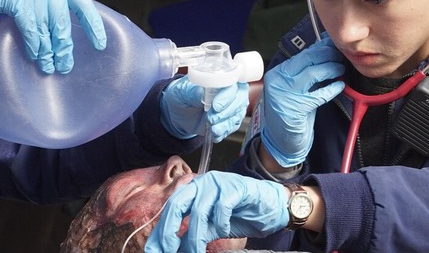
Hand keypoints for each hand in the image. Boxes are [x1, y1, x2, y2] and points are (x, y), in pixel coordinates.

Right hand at [0, 0, 105, 73]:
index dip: (94, 26)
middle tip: (65, 65)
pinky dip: (33, 45)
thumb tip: (64, 36)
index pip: (84, 5)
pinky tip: (35, 55)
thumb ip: (54, 4)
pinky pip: (30, 30)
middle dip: (64, 47)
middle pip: (63, 23)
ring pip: (46, 29)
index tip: (100, 44)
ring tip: (48, 65)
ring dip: (47, 51)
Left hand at [145, 171, 287, 252]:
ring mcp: (219, 182)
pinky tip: (226, 228)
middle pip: (177, 204)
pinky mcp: (236, 186)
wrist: (274, 206)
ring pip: (199, 211)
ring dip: (195, 236)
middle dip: (168, 231)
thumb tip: (174, 249)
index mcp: (194, 190)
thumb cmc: (243, 215)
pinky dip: (221, 222)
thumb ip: (195, 235)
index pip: (171, 209)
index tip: (154, 251)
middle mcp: (203, 183)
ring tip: (197, 251)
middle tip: (167, 251)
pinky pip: (222, 207)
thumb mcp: (214, 228)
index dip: (161, 231)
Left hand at [160, 76, 248, 141]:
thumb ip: (191, 92)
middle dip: (227, 111)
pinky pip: (233, 126)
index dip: (228, 94)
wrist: (178, 113)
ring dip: (225, 123)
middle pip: (239, 98)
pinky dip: (224, 131)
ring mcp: (231, 105)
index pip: (233, 81)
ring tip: (212, 128)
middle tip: (211, 118)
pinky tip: (215, 133)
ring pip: (238, 114)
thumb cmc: (181, 95)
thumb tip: (201, 93)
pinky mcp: (229, 119)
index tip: (216, 106)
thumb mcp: (181, 92)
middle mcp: (229, 90)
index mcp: (220, 76)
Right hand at [261, 35, 344, 166]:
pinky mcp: (295, 108)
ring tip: (341, 69)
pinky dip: (332, 89)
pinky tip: (340, 86)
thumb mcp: (293, 90)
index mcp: (277, 74)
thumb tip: (324, 53)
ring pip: (313, 73)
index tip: (333, 45)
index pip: (302, 55)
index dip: (320, 48)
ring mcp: (285, 94)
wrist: (280, 141)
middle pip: (307, 59)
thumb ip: (305, 73)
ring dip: (331, 69)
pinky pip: (319, 94)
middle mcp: (278, 81)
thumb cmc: (290, 114)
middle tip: (341, 55)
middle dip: (327, 55)